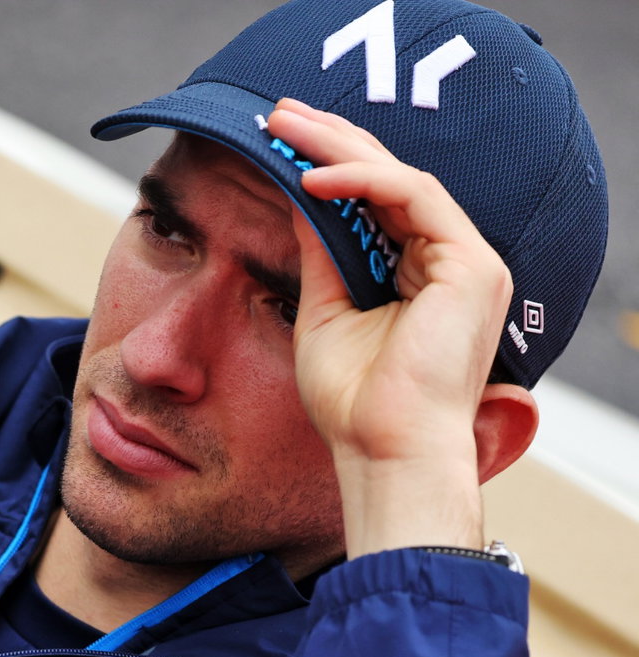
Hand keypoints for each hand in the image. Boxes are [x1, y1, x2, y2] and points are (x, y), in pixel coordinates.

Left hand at [266, 98, 517, 555]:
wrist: (383, 451)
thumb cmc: (353, 402)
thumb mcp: (323, 311)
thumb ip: (319, 255)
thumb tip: (297, 197)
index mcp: (419, 272)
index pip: (375, 199)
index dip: (329, 162)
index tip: (277, 140)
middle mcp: (449, 260)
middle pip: (389, 178)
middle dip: (332, 138)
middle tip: (279, 113)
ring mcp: (466, 261)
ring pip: (401, 177)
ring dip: (340, 147)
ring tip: (286, 131)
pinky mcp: (471, 265)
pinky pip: (414, 197)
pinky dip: (361, 181)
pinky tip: (312, 178)